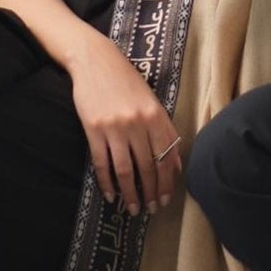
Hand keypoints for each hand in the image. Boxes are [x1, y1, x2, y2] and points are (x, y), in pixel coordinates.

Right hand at [66, 30, 182, 215]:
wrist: (96, 60)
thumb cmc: (127, 82)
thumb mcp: (152, 102)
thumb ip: (166, 132)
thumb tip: (177, 164)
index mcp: (156, 117)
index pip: (166, 157)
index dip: (166, 183)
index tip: (166, 200)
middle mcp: (138, 124)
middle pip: (147, 167)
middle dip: (151, 192)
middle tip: (151, 210)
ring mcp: (115, 127)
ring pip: (125, 170)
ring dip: (130, 193)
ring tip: (133, 209)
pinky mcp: (94, 129)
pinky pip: (102, 163)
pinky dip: (107, 182)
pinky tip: (111, 195)